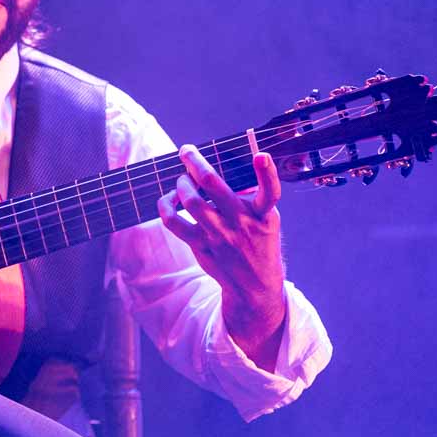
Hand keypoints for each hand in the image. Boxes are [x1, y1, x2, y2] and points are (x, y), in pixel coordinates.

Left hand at [157, 145, 287, 370]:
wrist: (254, 285)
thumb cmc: (259, 244)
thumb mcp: (267, 221)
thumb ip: (251, 198)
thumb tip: (229, 172)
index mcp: (263, 215)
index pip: (271, 192)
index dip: (267, 172)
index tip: (260, 155)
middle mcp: (241, 222)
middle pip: (213, 184)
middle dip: (195, 162)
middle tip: (186, 151)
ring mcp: (219, 234)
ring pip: (190, 200)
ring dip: (181, 183)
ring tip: (183, 179)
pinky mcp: (201, 245)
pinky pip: (174, 222)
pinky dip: (165, 206)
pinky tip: (168, 199)